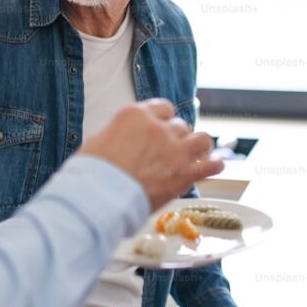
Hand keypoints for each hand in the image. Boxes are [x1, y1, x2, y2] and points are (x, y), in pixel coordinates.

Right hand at [78, 98, 222, 209]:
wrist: (97, 198)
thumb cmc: (91, 174)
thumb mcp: (99, 141)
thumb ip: (120, 136)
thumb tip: (123, 143)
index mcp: (135, 115)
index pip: (162, 108)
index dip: (164, 120)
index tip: (162, 129)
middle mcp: (158, 128)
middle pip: (180, 125)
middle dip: (178, 137)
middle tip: (173, 151)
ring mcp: (174, 150)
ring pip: (201, 139)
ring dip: (200, 147)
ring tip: (199, 154)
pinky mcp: (184, 173)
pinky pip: (211, 165)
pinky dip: (215, 165)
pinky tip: (216, 166)